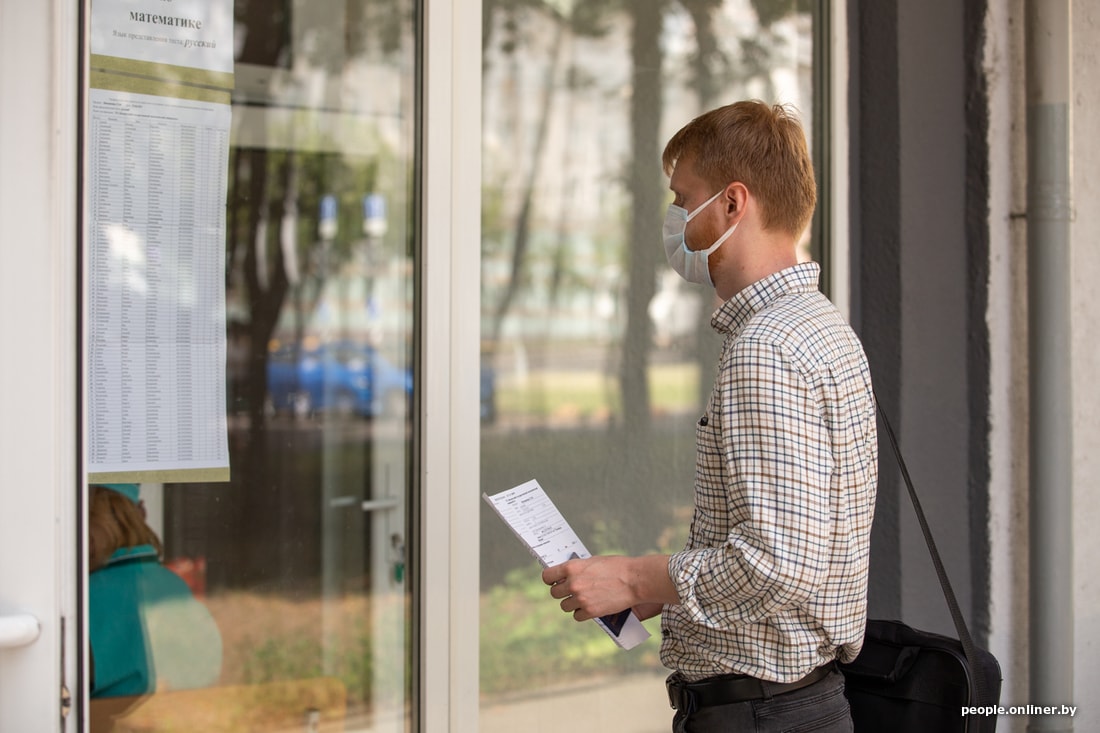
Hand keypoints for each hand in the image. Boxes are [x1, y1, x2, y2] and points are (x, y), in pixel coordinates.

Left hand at [542, 555, 677, 621]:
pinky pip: (577, 616)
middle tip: (572, 591)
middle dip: (562, 592)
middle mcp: (573, 584)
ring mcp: (580, 599)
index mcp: (572, 568)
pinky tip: (590, 607)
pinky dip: (582, 613)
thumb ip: (579, 569)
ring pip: (565, 606)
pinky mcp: (590, 612)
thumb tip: (568, 574)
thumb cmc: (617, 567)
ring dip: (572, 604)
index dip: (551, 579)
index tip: (554, 581)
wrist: (634, 580)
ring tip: (583, 599)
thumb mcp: (593, 561)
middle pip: (555, 593)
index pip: (547, 576)